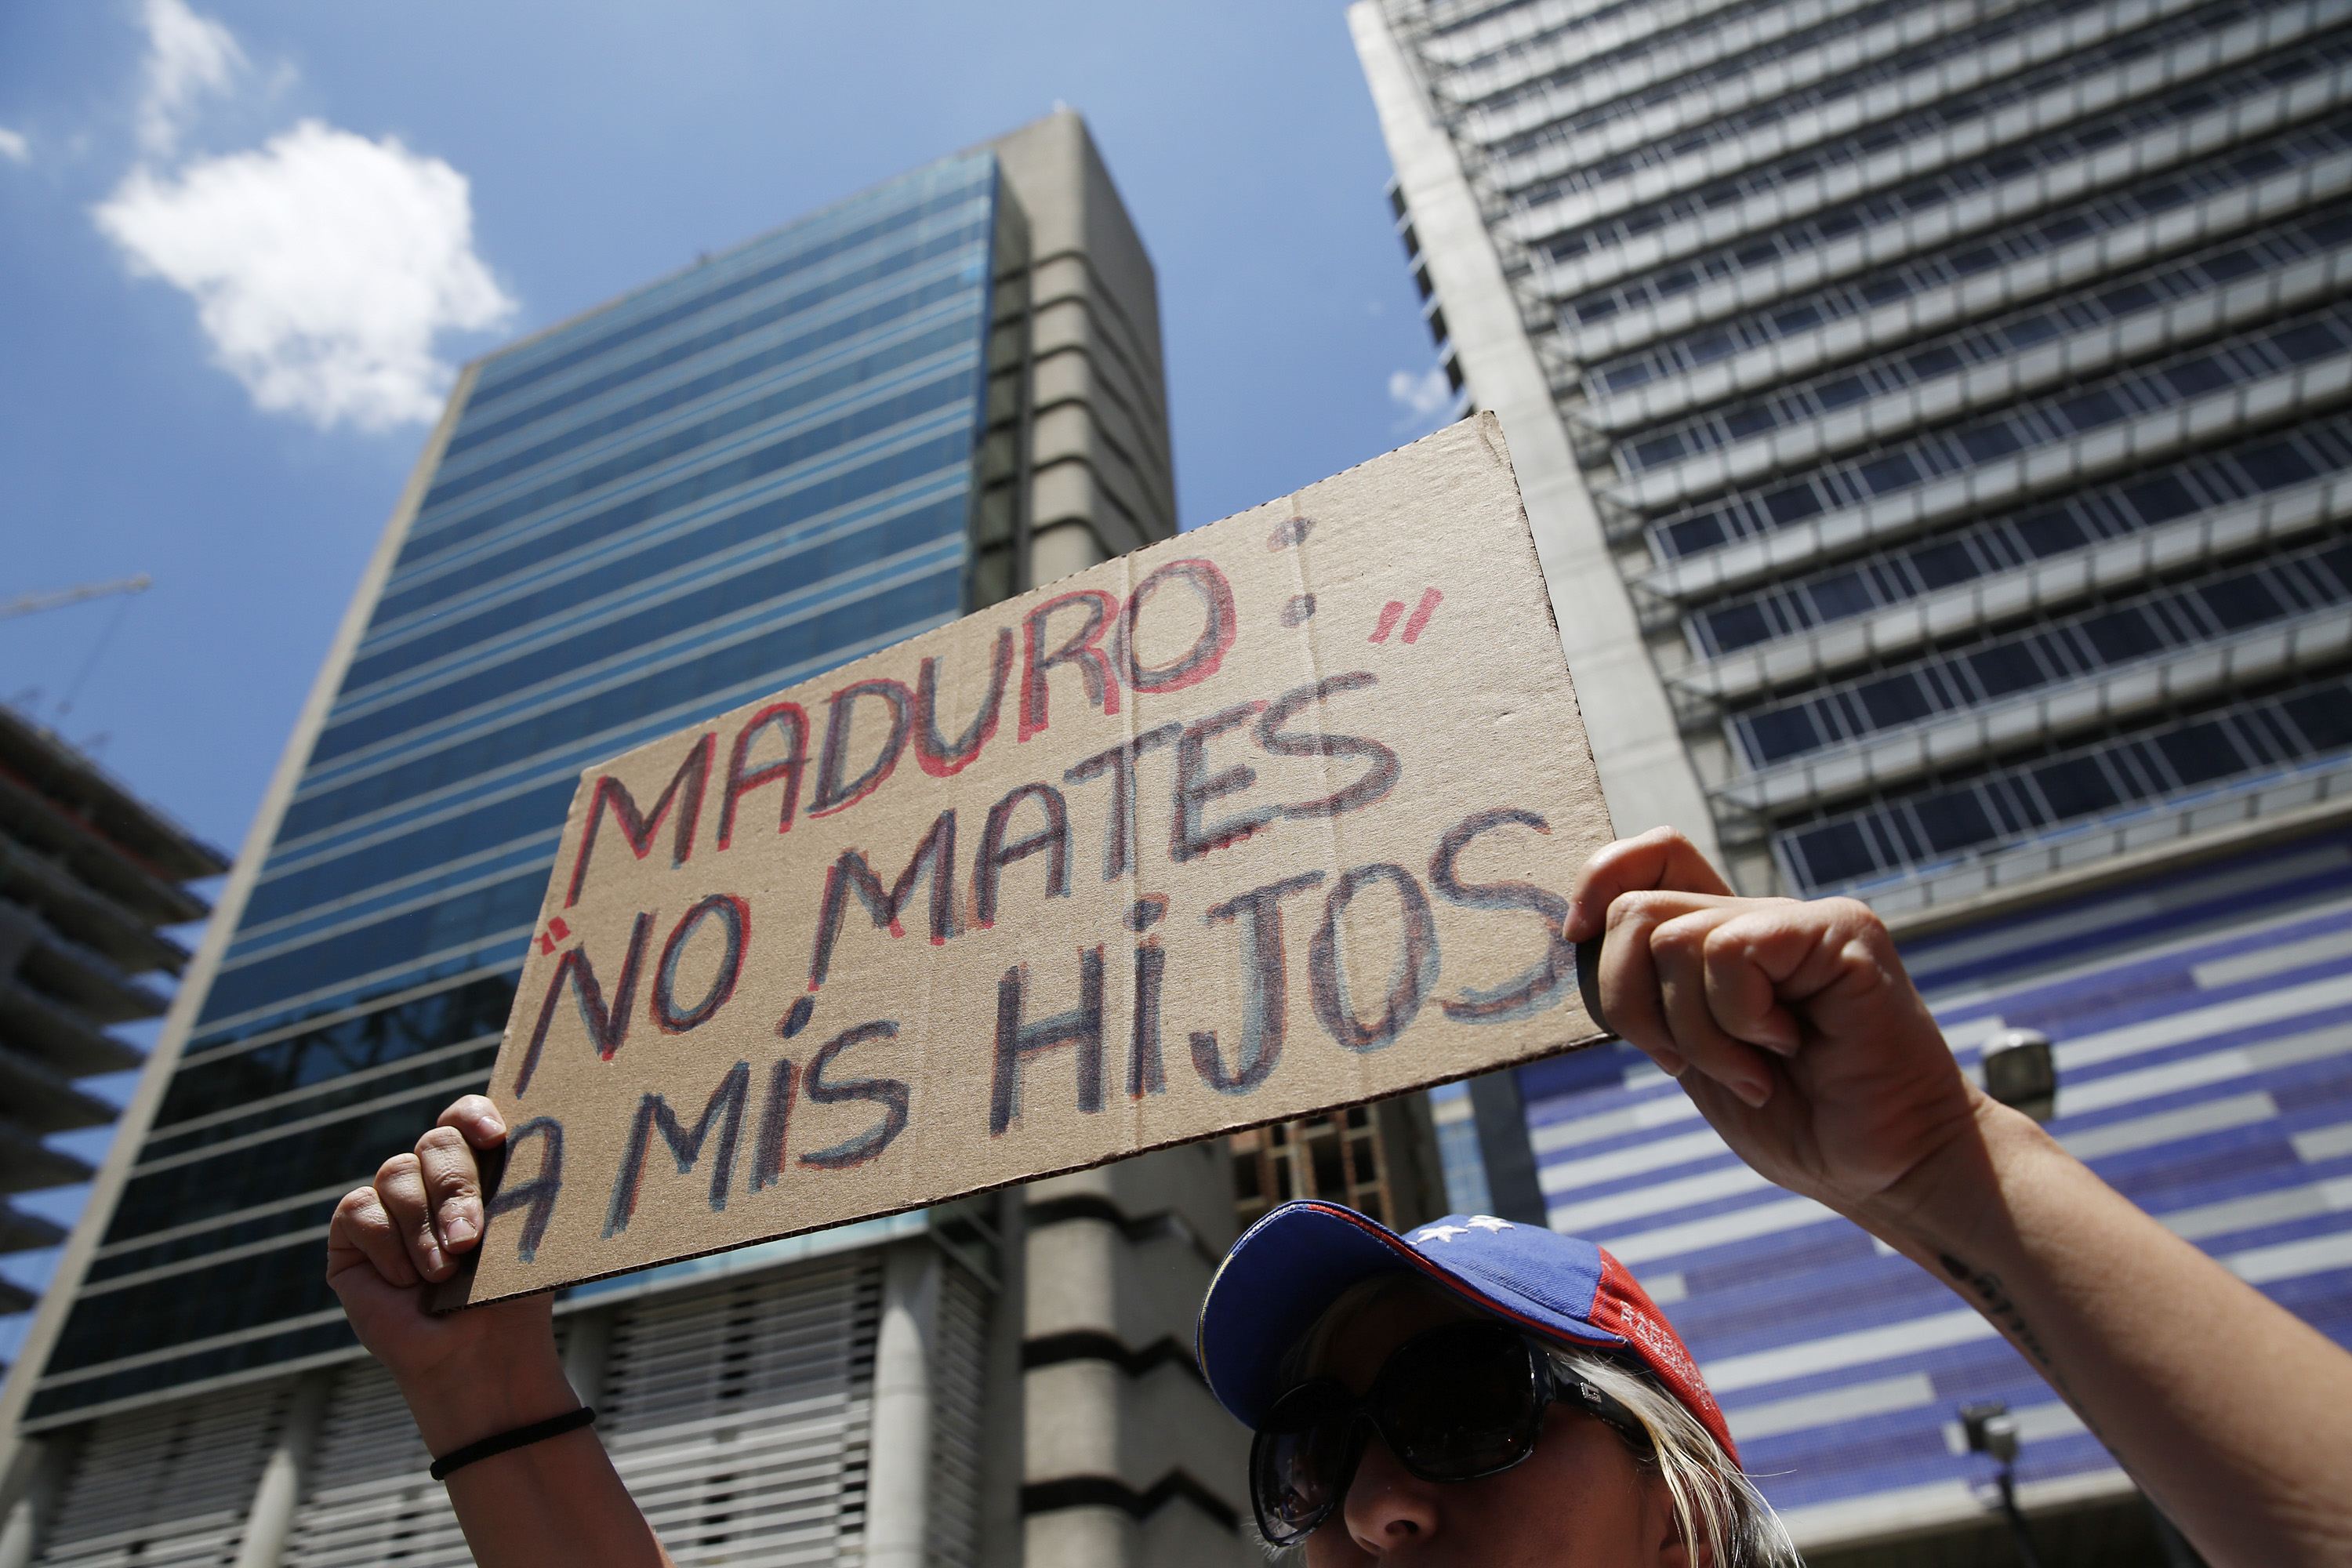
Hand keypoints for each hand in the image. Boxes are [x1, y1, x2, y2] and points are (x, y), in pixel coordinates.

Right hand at [327, 1094, 570, 1451]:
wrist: (477, 1351)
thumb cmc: (507, 1292)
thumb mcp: (521, 1231)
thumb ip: (518, 1183)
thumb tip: (532, 1140)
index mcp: (479, 1166)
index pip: (466, 1116)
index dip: (474, 1115)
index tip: (494, 1137)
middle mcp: (432, 1175)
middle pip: (437, 1141)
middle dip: (455, 1188)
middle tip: (470, 1240)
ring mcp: (391, 1199)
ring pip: (397, 1172)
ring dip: (424, 1228)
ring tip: (444, 1273)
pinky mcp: (353, 1229)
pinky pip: (362, 1210)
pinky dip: (389, 1247)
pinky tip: (406, 1281)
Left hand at [1566, 828, 1991, 1222]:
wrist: (1889, 1169)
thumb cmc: (1800, 1124)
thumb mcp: (1695, 1056)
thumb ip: (1654, 996)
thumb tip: (1582, 934)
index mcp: (1726, 938)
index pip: (1650, 858)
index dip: (1598, 880)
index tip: (1576, 936)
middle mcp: (1762, 915)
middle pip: (1634, 906)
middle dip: (1630, 1003)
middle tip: (1686, 1066)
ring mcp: (1803, 918)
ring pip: (1673, 937)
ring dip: (1696, 1033)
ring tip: (1755, 1071)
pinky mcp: (1841, 931)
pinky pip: (1731, 952)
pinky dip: (1738, 1021)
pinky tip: (1789, 1049)